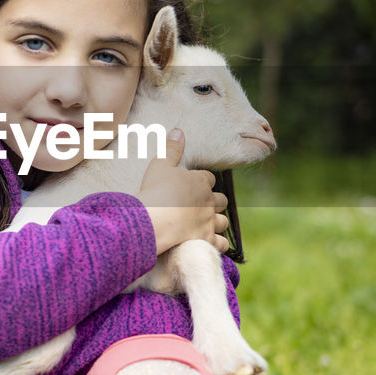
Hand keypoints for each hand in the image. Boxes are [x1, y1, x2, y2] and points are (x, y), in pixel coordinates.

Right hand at [139, 129, 229, 255]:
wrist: (152, 220)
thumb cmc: (155, 191)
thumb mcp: (160, 164)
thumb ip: (171, 148)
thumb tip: (179, 131)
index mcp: (200, 182)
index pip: (210, 178)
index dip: (203, 181)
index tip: (195, 184)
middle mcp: (209, 202)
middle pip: (221, 200)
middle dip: (215, 201)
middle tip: (204, 204)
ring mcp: (209, 222)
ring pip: (223, 222)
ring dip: (218, 221)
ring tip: (209, 223)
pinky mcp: (205, 240)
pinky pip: (221, 243)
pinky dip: (219, 243)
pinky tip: (213, 242)